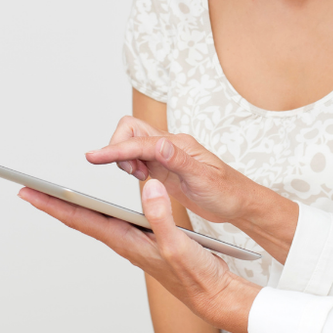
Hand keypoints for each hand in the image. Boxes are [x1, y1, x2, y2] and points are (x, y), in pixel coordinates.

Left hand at [18, 178, 259, 332]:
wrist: (214, 296)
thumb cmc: (197, 275)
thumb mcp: (179, 244)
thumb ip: (162, 215)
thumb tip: (147, 187)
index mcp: (127, 241)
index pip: (82, 219)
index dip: (54, 205)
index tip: (30, 193)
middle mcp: (126, 242)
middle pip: (82, 220)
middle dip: (55, 204)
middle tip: (30, 190)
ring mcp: (135, 242)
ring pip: (96, 222)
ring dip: (74, 208)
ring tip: (55, 194)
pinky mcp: (146, 241)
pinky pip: (113, 222)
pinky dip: (99, 211)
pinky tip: (100, 206)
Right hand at [86, 116, 257, 225]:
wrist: (238, 202)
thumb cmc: (226, 192)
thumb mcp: (204, 180)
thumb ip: (179, 161)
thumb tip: (158, 143)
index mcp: (179, 145)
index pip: (140, 142)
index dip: (115, 149)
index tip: (93, 157)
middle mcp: (170, 145)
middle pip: (131, 130)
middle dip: (118, 148)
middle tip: (132, 173)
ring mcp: (166, 155)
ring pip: (132, 143)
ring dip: (125, 158)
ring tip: (139, 177)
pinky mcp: (164, 166)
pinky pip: (138, 157)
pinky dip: (131, 165)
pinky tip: (142, 179)